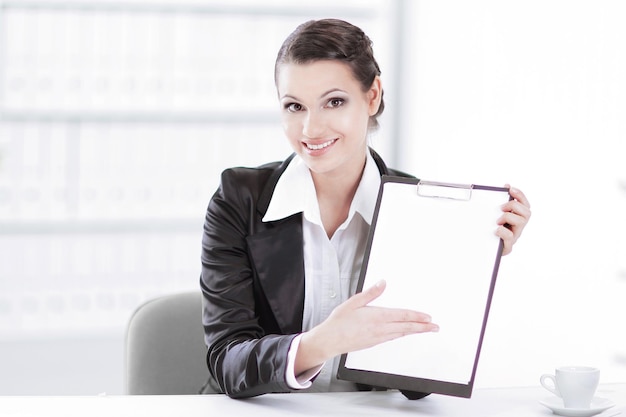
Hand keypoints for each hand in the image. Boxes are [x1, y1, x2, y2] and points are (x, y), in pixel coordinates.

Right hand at [295, 280, 437, 373]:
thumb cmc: (339, 322)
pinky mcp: (374, 343)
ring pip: (401, 334)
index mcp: (376, 316)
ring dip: (415, 332)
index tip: (428, 317)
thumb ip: (370, 293)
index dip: (417, 317)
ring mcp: (377, 337)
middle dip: (422, 327)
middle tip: (435, 327)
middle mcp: (380, 329)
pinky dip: (402, 335)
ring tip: (425, 330)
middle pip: (406, 327)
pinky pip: (393, 338)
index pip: (402, 316)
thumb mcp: (353, 302)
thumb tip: (382, 283)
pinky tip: (405, 334)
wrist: (329, 340)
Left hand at [497, 185, 530, 254]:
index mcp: (517, 218)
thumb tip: (505, 186)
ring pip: (521, 222)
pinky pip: (509, 236)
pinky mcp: (508, 245)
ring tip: (497, 220)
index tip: (510, 189)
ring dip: (508, 217)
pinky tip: (495, 230)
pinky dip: (502, 231)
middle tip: (501, 207)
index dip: (520, 195)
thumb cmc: (493, 230)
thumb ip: (500, 202)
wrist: (486, 250)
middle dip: (514, 205)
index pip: (525, 204)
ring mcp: (515, 236)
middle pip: (527, 212)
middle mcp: (519, 227)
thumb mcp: (496, 215)